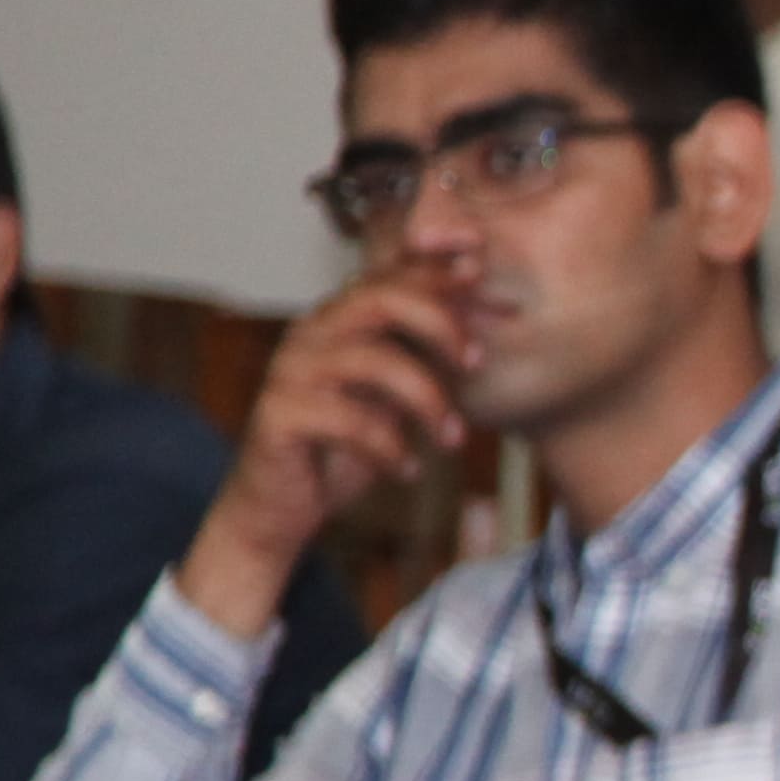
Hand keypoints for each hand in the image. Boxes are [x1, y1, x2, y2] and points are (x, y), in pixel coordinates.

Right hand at [179, 279, 465, 636]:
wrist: (283, 504)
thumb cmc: (350, 443)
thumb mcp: (399, 391)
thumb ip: (430, 350)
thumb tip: (495, 308)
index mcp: (340, 319)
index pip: (392, 276)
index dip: (444, 277)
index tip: (501, 299)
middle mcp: (310, 333)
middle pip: (380, 299)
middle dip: (440, 325)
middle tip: (477, 364)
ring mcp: (289, 371)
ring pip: (370, 360)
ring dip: (427, 400)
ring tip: (454, 441)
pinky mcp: (278, 415)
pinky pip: (347, 420)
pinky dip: (390, 448)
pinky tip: (409, 471)